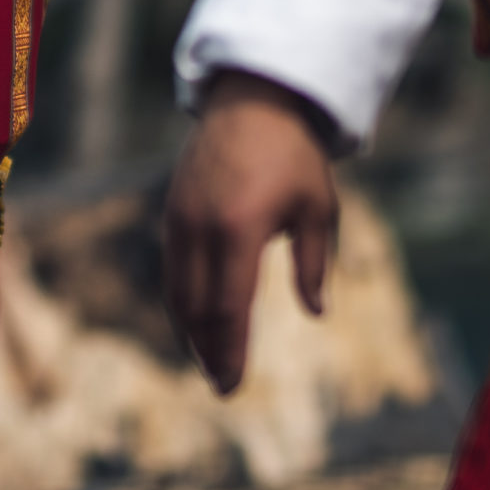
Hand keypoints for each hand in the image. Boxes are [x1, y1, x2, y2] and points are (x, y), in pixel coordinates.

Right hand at [162, 71, 338, 393]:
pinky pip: (172, 267)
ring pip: (177, 290)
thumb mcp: (318, 209)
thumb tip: (317, 312)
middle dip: (208, 350)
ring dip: (190, 329)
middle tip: (223, 386)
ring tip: (207, 359)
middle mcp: (202, 227)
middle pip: (197, 307)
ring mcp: (180, 218)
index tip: (233, 384)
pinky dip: (181, 300)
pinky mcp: (172, 211)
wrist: (250, 102)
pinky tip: (195, 318)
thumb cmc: (294, 157)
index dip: (230, 350)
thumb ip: (314, 264)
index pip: (229, 306)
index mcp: (241, 229)